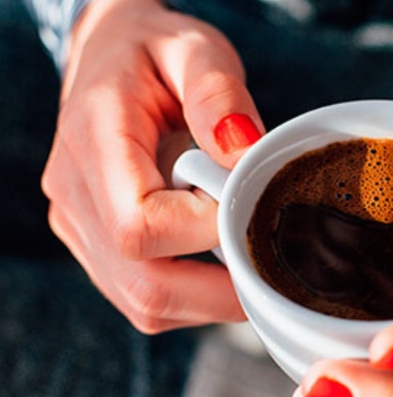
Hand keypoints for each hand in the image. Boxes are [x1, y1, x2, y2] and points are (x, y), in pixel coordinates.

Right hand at [42, 0, 263, 332]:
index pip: (141, 225)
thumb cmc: (155, 53)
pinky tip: (219, 262)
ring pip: (145, 303)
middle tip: (270, 261)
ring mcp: (80, 227)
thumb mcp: (193, 48)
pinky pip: (144, 298)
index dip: (207, 231)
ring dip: (210, 298)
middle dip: (221, 290)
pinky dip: (193, 297)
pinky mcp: (95, 246)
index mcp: (93, 140)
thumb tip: (244, 153)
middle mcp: (74, 195)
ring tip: (246, 254)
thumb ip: (217, 92)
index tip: (248, 202)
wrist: (112, 59)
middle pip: (145, 285)